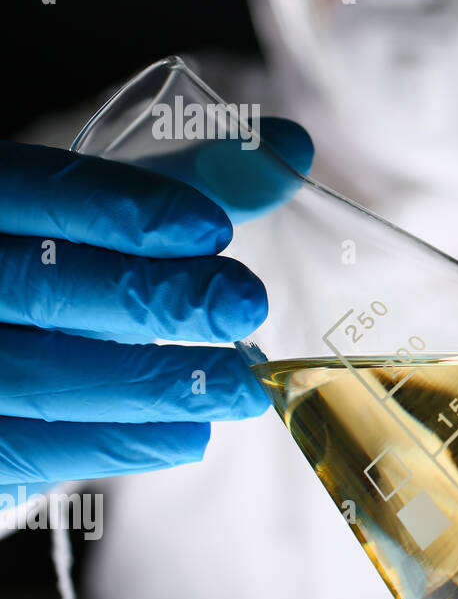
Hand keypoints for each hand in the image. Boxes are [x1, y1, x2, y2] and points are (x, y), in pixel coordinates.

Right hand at [0, 118, 311, 497]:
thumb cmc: (46, 260)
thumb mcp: (95, 210)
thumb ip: (184, 178)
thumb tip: (289, 146)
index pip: (37, 190)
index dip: (122, 209)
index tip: (213, 229)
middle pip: (37, 285)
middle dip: (153, 298)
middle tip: (246, 305)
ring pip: (38, 377)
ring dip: (155, 384)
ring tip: (242, 386)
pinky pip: (27, 452)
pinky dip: (114, 445)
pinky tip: (191, 434)